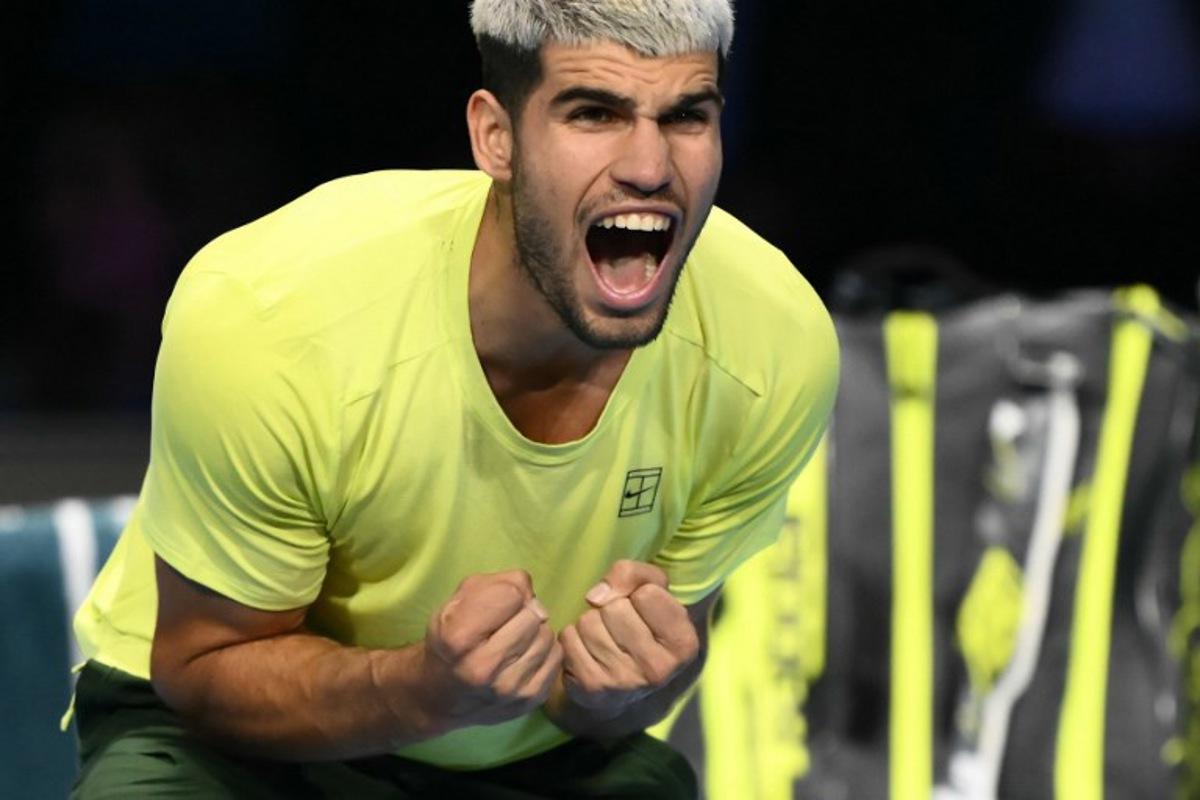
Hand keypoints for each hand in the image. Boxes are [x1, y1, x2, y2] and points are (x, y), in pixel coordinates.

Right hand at [420, 570, 561, 727]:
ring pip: (546, 635)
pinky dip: (544, 650)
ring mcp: (508, 689)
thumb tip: (530, 591)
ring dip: (535, 631)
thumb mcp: (457, 604)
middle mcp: (483, 668)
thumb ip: (494, 584)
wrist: (440, 696)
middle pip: (532, 615)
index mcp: (458, 639)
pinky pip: (556, 657)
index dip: (505, 592)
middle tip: (507, 622)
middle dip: (522, 612)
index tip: (495, 604)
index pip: (510, 594)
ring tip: (515, 639)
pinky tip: (524, 655)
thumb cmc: (450, 641)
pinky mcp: (529, 701)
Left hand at [555, 561, 699, 716]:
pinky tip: (588, 650)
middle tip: (621, 626)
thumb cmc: (644, 624)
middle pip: (614, 608)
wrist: (627, 683)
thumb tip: (594, 597)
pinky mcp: (590, 688)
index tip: (643, 611)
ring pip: (588, 622)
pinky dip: (573, 637)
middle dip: (612, 608)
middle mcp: (657, 670)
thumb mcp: (654, 590)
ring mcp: (623, 682)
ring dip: (591, 622)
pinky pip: (568, 639)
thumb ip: (634, 574)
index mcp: (683, 645)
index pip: (647, 594)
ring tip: (605, 638)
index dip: (639, 594)